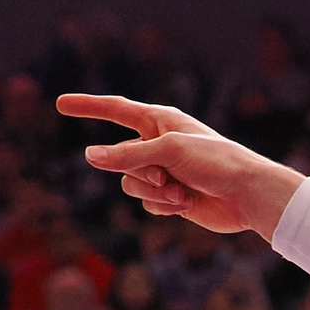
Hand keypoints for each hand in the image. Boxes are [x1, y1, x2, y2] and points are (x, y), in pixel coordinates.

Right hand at [60, 94, 304, 238]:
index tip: (60, 103)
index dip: (88, 106)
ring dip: (154, 193)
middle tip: (166, 176)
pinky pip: (147, 204)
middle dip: (139, 172)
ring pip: (130, 185)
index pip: (115, 110)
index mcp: (160, 122)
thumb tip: (89, 157)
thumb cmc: (216, 162)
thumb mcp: (168, 151)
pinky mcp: (172, 198)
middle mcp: (158, 145)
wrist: (248, 195)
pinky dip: (164, 206)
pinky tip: (188, 204)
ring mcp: (164, 173)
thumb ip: (127, 155)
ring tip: (181, 192)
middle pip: (119, 159)